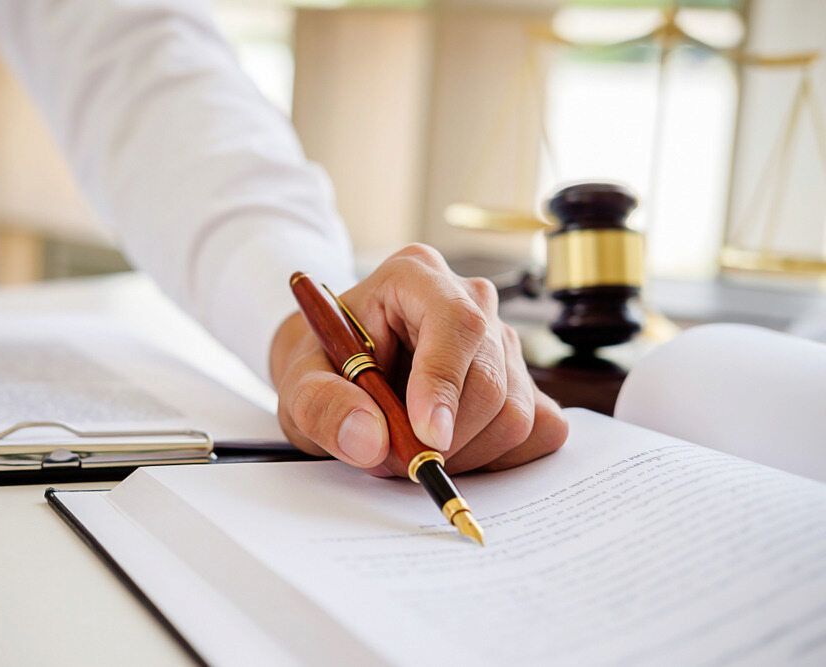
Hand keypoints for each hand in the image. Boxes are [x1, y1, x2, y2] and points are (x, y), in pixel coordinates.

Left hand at [270, 243, 567, 475]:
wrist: (339, 369)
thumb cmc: (325, 365)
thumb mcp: (299, 383)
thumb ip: (322, 405)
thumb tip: (369, 439)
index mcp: (414, 276)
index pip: (456, 322)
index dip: (445, 382)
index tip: (427, 437)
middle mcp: (469, 299)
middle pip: (490, 378)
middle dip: (444, 437)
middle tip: (393, 458)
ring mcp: (503, 339)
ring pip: (515, 412)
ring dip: (464, 453)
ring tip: (411, 449)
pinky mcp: (523, 380)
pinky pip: (538, 429)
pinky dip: (495, 457)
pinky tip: (453, 449)